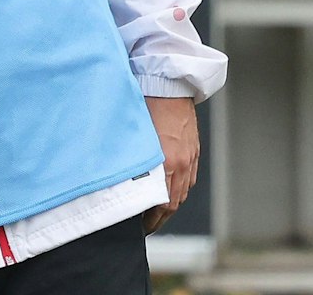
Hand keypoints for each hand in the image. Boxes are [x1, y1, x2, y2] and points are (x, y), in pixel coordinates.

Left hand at [142, 96, 199, 233]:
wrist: (169, 86)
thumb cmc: (145, 105)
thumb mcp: (134, 136)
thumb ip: (131, 160)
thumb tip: (119, 178)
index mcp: (166, 162)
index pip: (162, 204)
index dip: (151, 219)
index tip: (139, 226)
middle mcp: (181, 164)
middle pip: (174, 203)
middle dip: (160, 219)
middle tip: (145, 227)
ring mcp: (190, 158)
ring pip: (182, 193)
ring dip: (170, 207)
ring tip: (155, 215)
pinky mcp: (193, 151)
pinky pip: (188, 179)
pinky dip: (179, 191)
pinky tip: (169, 194)